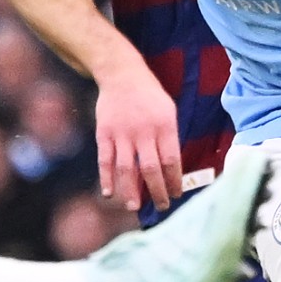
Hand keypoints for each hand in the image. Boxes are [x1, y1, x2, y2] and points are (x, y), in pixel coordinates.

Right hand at [92, 59, 182, 211]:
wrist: (122, 75)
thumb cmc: (150, 97)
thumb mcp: (168, 112)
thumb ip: (169, 139)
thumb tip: (172, 171)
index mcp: (164, 126)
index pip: (171, 160)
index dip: (174, 181)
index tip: (176, 195)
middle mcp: (143, 132)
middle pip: (151, 168)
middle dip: (157, 191)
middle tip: (161, 206)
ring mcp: (122, 133)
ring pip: (126, 168)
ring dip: (130, 190)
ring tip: (134, 207)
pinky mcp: (104, 133)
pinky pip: (105, 160)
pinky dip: (105, 178)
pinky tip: (109, 193)